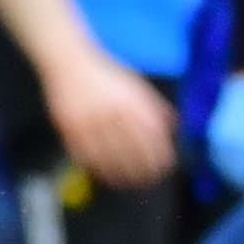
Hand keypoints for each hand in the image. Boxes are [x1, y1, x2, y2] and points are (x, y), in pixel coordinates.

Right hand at [43, 43, 173, 188]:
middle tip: (147, 180)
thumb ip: (154, 105)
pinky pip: (83, 154)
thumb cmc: (106, 75)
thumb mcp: (135, 84)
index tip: (164, 168)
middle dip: (142, 170)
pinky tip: (103, 173)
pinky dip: (95, 166)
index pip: (150, 137)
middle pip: (130, 151)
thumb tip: (174, 126)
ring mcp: (88, 121)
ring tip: (127, 182)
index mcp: (129, 102)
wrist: (69, 61)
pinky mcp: (68, 127)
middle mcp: (110, 112)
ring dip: (119, 174)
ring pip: (107, 157)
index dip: (158, 157)